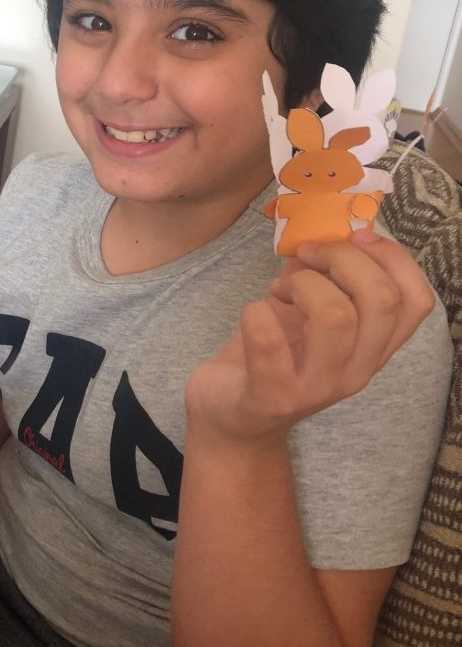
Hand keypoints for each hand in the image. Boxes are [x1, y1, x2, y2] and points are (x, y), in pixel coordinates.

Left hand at [185, 230, 434, 444]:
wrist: (229, 413)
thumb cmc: (273, 351)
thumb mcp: (305, 309)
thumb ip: (323, 275)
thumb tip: (325, 233)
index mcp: (373, 346)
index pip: (416, 300)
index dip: (392, 257)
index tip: (355, 237)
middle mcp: (357, 370)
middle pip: (380, 299)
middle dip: (340, 258)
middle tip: (306, 257)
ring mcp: (317, 387)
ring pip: (336, 316)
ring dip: (301, 284)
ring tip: (280, 290)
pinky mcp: (271, 395)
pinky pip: (269, 340)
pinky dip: (256, 311)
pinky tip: (253, 313)